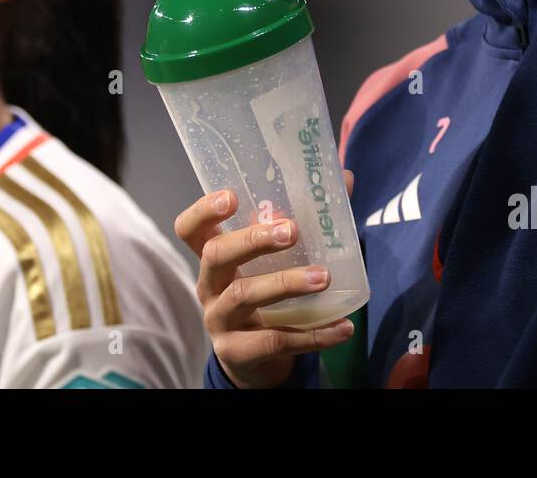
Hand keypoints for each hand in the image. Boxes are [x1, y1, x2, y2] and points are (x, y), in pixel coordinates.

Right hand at [174, 169, 356, 387]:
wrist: (257, 359)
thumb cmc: (268, 295)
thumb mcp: (276, 261)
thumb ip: (304, 220)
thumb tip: (346, 177)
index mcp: (214, 257)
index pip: (190, 229)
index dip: (204, 211)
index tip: (231, 196)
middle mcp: (209, 286)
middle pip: (216, 256)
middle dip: (252, 240)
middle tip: (291, 231)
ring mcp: (220, 321)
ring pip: (244, 296)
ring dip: (286, 283)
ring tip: (323, 277)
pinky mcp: (237, 353)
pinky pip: (275, 341)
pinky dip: (313, 335)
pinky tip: (343, 328)